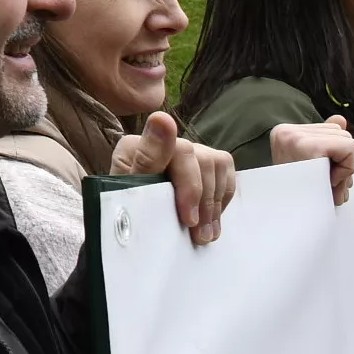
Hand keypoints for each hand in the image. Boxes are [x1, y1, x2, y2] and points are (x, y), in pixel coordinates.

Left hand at [109, 113, 235, 246]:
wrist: (131, 228)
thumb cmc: (127, 213)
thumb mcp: (132, 194)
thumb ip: (147, 159)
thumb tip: (162, 118)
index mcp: (138, 145)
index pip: (181, 151)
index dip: (191, 187)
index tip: (189, 220)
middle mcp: (162, 141)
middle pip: (203, 159)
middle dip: (204, 202)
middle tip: (199, 235)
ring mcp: (184, 151)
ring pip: (218, 164)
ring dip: (214, 204)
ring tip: (205, 234)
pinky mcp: (199, 164)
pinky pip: (225, 170)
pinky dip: (222, 197)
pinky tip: (211, 219)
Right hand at [268, 118, 353, 204]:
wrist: (288, 218)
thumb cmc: (303, 197)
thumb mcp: (313, 166)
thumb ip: (327, 141)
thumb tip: (340, 119)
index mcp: (285, 133)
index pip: (331, 131)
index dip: (336, 157)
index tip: (322, 176)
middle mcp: (286, 131)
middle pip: (341, 133)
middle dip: (343, 162)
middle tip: (329, 184)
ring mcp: (294, 136)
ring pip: (348, 140)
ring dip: (346, 168)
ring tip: (328, 185)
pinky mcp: (307, 147)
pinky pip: (348, 148)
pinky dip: (347, 168)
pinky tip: (331, 182)